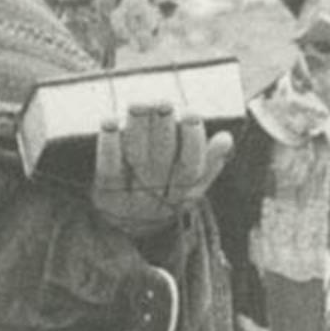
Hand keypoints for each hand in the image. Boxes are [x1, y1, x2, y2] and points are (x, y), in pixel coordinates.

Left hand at [92, 106, 231, 234]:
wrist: (123, 227)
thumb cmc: (162, 192)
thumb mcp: (189, 186)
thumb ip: (209, 162)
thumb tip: (225, 138)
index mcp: (181, 194)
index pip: (191, 168)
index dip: (192, 142)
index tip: (191, 113)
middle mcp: (156, 198)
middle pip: (162, 160)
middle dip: (164, 128)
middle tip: (163, 102)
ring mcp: (129, 197)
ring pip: (137, 159)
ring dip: (138, 128)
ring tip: (140, 104)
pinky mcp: (104, 192)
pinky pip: (108, 167)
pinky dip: (109, 143)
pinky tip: (110, 121)